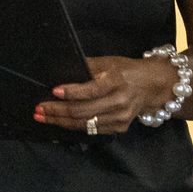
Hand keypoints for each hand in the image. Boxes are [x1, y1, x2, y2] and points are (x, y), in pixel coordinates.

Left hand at [35, 55, 177, 134]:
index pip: (90, 90)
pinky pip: (91, 129)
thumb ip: (87, 66)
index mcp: (116, 81)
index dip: (70, 92)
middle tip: (39, 109)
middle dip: (57, 110)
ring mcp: (120, 117)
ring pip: (84, 124)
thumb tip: (62, 70)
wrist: (153, 86)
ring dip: (60, 121)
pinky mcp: (119, 128)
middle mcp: (119, 101)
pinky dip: (74, 125)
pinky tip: (60, 121)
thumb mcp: (109, 62)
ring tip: (43, 117)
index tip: (53, 90)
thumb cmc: (127, 70)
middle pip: (82, 111)